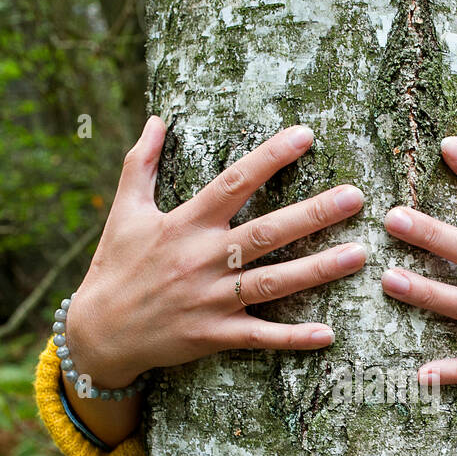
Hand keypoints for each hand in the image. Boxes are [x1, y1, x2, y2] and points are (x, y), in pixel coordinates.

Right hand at [66, 116, 366, 389]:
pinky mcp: (214, 334)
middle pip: (266, 232)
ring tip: (358, 255)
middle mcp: (202, 259)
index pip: (234, 182)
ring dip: (317, 270)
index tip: (306, 135)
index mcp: (185, 224)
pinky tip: (328, 333)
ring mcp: (211, 299)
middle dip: (313, 214)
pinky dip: (293, 337)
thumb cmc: (115, 266)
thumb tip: (155, 119)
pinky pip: (259, 336)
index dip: (271, 157)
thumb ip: (141, 164)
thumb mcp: (124, 211)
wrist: (98, 332)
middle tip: (355, 197)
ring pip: (272, 282)